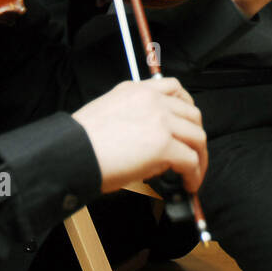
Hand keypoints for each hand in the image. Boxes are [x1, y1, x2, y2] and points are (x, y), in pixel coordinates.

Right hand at [73, 77, 206, 194]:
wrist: (72, 153)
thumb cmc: (81, 142)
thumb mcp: (108, 114)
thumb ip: (135, 119)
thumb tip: (154, 145)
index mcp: (135, 90)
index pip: (174, 87)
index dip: (187, 107)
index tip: (188, 122)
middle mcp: (152, 100)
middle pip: (192, 114)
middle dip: (196, 135)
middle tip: (194, 153)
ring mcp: (160, 121)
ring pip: (197, 137)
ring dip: (200, 157)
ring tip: (194, 173)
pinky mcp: (164, 145)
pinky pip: (191, 160)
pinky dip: (194, 174)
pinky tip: (189, 183)